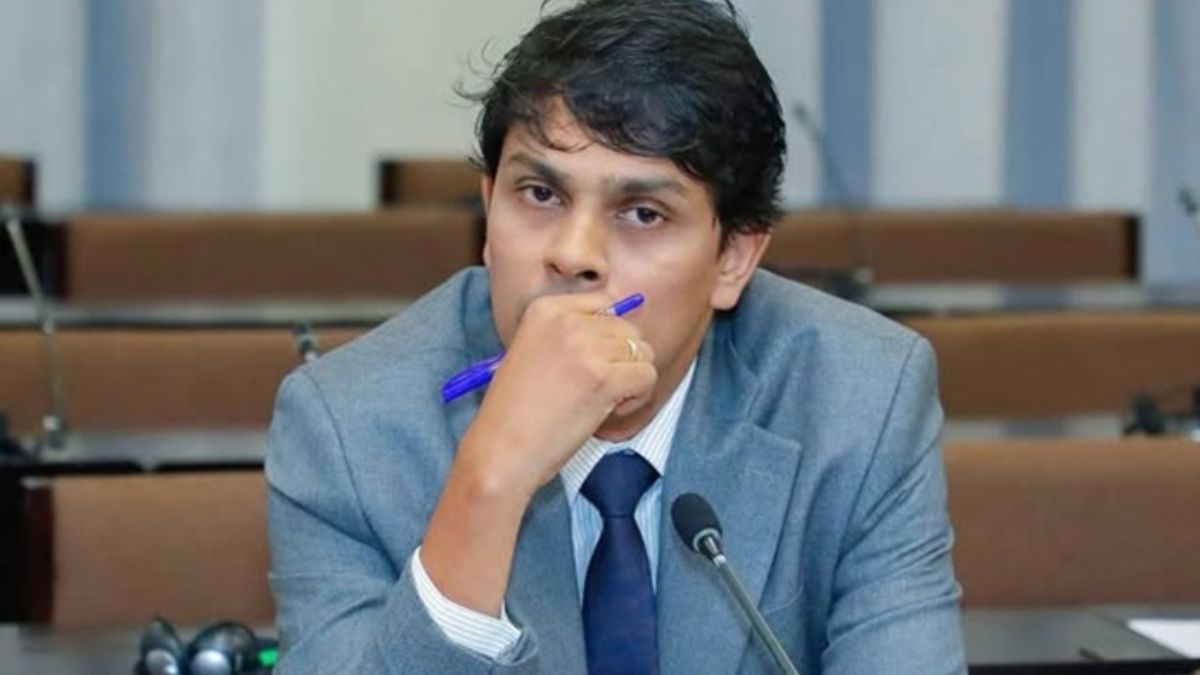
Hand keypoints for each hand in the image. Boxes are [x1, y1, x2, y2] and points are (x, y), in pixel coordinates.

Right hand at [459, 292, 657, 495]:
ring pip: (643, 353)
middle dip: (622, 360)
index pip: (605, 303)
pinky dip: (637, 398)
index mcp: (546, 309)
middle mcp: (567, 321)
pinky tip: (609, 412)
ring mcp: (587, 347)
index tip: (590, 364)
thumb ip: (571, 334)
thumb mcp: (534, 352)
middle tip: (597, 389)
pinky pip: (647, 376)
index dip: (608, 337)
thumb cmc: (516, 412)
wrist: (501, 450)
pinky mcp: (605, 378)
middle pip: (628, 329)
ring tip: (603, 402)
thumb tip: (622, 326)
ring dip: (632, 380)